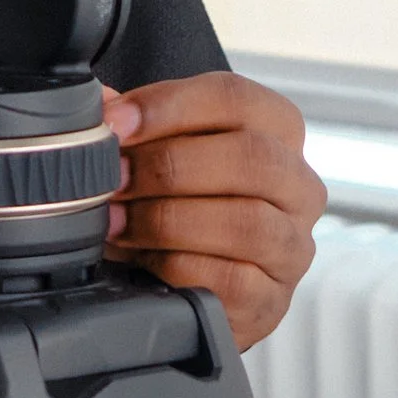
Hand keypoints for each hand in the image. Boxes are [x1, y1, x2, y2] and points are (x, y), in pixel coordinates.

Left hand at [101, 72, 325, 349]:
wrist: (190, 277)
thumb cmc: (178, 198)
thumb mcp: (158, 148)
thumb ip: (133, 123)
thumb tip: (99, 104)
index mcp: (275, 129)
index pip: (234, 98)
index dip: (168, 105)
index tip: (115, 122)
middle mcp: (298, 184)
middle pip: (250, 157)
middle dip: (168, 166)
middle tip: (114, 178)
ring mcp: (292, 245)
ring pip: (246, 221)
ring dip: (167, 219)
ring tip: (118, 221)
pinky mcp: (273, 300)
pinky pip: (231, 280)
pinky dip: (177, 267)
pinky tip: (145, 259)